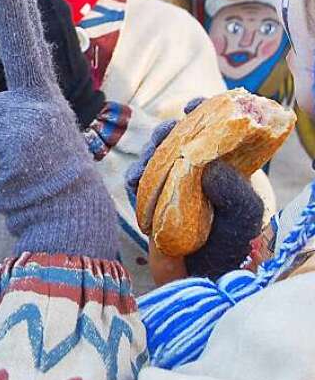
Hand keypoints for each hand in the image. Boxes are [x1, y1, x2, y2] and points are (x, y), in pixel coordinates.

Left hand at [0, 0, 119, 259]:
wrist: (71, 225)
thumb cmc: (45, 182)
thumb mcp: (29, 139)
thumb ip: (8, 113)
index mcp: (47, 97)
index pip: (29, 46)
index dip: (16, 11)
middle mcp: (43, 101)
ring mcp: (32, 118)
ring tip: (8, 171)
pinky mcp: (17, 140)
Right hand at [125, 100, 264, 280]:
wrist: (205, 273)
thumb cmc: (231, 241)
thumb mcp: (244, 216)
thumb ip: (237, 193)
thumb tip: (210, 169)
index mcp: (218, 162)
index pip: (209, 128)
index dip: (201, 112)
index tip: (192, 106)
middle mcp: (190, 166)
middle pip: (175, 136)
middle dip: (168, 131)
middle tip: (166, 133)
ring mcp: (166, 180)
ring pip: (152, 154)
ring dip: (149, 152)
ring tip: (151, 157)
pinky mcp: (147, 196)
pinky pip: (135, 180)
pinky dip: (134, 176)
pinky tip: (135, 180)